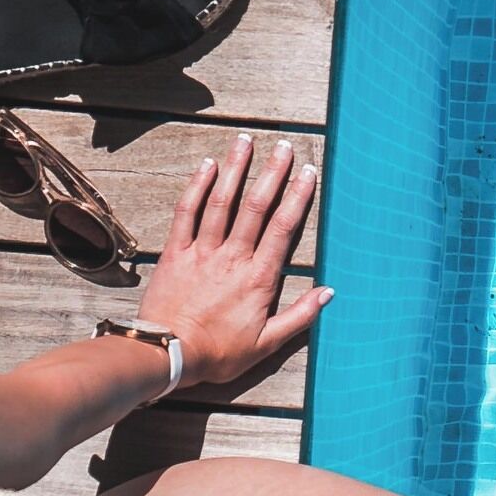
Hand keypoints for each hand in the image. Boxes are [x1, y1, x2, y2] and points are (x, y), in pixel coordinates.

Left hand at [130, 131, 329, 394]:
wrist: (167, 353)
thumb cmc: (218, 353)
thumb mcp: (267, 344)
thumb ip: (300, 317)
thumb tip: (329, 293)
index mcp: (259, 278)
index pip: (283, 229)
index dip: (297, 197)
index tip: (308, 173)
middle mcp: (233, 257)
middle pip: (256, 207)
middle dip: (272, 173)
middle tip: (283, 147)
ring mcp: (202, 251)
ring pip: (222, 201)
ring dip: (236, 169)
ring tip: (247, 141)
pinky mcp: (176, 251)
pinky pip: (187, 212)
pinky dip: (197, 186)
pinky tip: (208, 165)